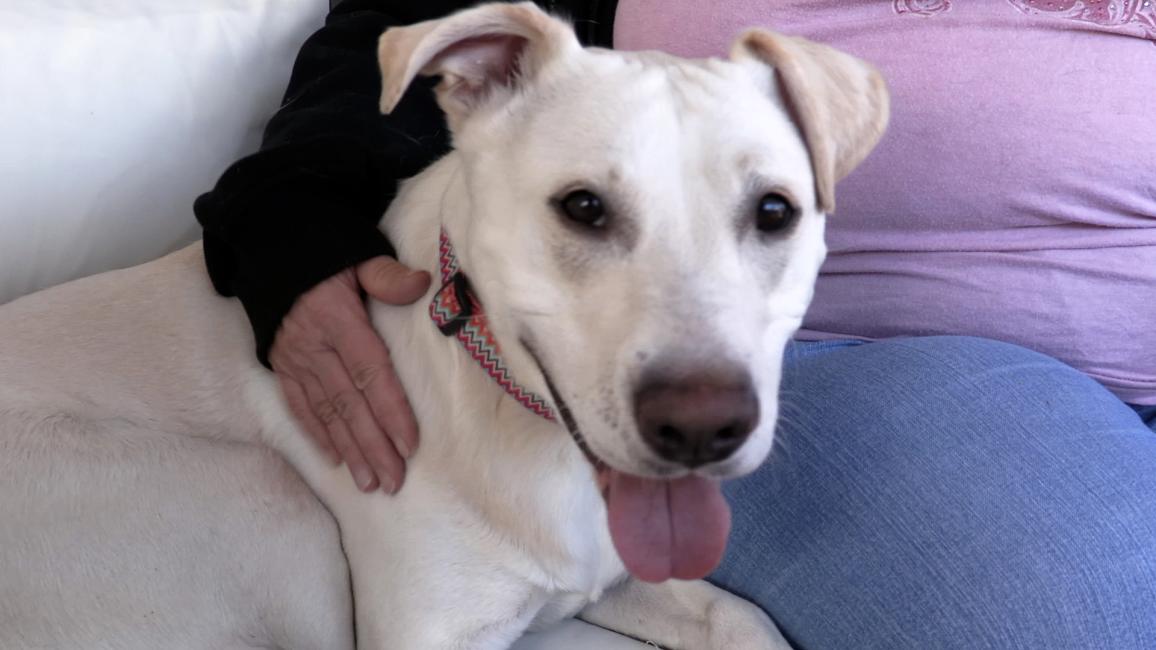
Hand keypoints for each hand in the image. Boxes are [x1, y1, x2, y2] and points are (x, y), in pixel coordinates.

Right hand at [270, 256, 430, 493]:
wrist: (267, 242)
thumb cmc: (324, 251)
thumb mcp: (357, 253)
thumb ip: (387, 275)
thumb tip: (421, 284)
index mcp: (338, 320)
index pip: (370, 373)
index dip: (390, 410)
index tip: (409, 445)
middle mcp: (314, 346)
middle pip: (349, 403)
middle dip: (372, 446)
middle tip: (394, 481)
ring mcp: (294, 358)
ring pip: (324, 412)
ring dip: (348, 450)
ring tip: (369, 482)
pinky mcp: (280, 364)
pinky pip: (298, 405)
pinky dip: (317, 434)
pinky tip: (334, 458)